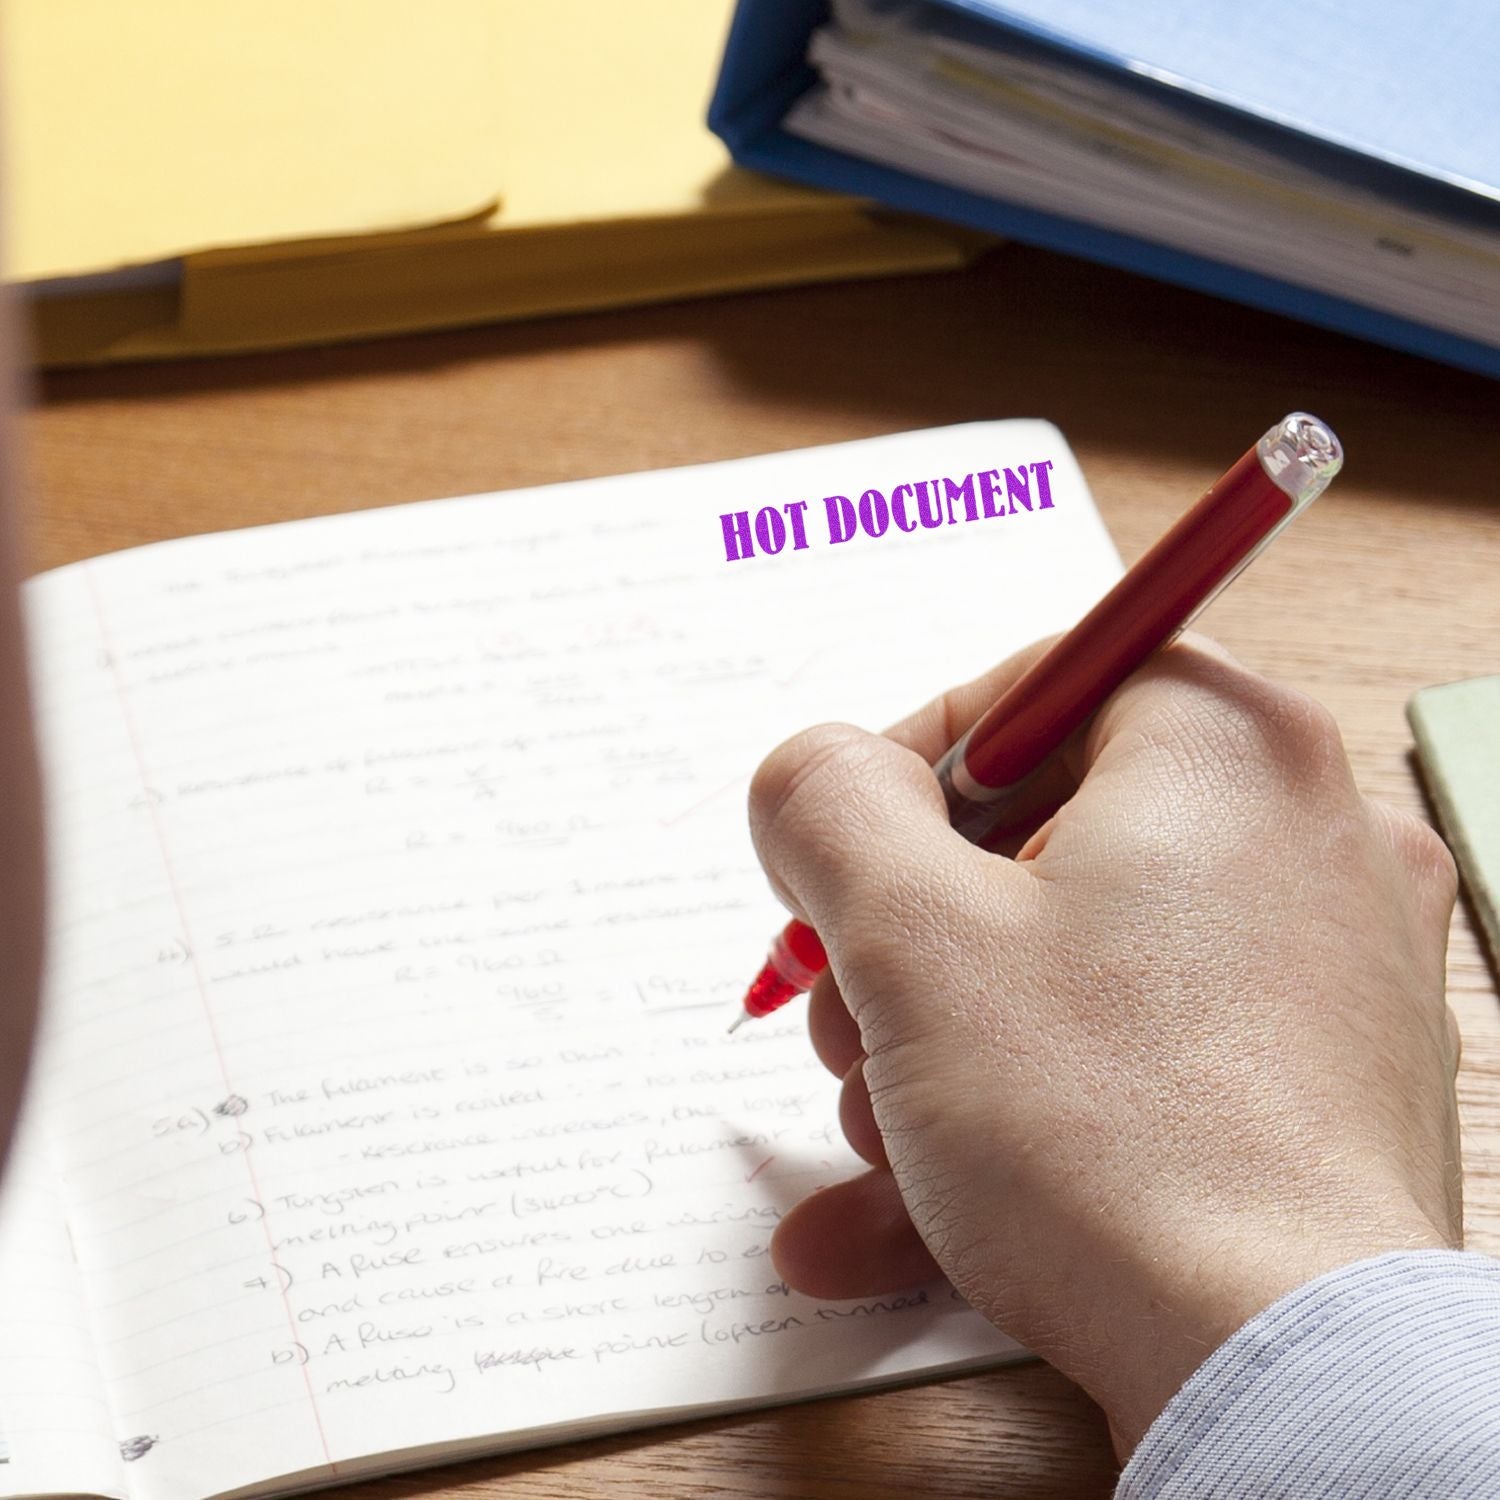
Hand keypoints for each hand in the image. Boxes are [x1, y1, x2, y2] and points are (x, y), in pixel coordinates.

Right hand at [747, 636, 1461, 1456]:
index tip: (834, 867)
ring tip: (875, 1136)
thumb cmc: (1112, 1134)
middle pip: (1039, 840)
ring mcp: (1321, 966)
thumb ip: (824, 803)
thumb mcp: (907, 934)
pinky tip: (894, 1217)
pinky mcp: (1314, 1082)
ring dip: (938, 1045)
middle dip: (905, 940)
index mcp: (1225, 748)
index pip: (1028, 690)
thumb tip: (815, 776)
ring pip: (1073, 967)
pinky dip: (1017, 1118)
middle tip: (844, 1015)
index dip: (899, 774)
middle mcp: (1300, 834)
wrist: (1283, 1373)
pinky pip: (1130, 1063)